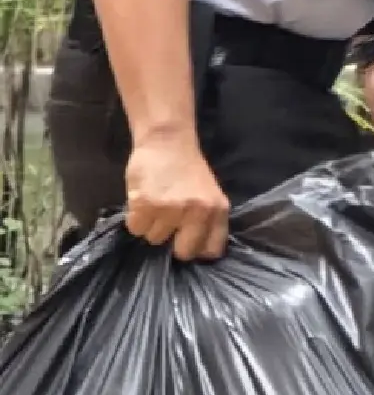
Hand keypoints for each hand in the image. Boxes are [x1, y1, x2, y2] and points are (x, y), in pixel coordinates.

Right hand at [124, 135, 229, 261]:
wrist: (167, 142)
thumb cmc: (187, 170)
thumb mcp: (208, 194)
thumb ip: (206, 220)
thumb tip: (197, 250)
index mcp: (218, 210)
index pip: (212, 250)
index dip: (198, 251)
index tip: (189, 246)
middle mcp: (198, 213)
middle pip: (184, 252)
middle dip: (173, 245)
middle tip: (168, 227)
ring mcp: (171, 210)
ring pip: (155, 239)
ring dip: (152, 227)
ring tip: (156, 205)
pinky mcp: (146, 205)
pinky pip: (136, 229)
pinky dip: (136, 219)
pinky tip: (142, 202)